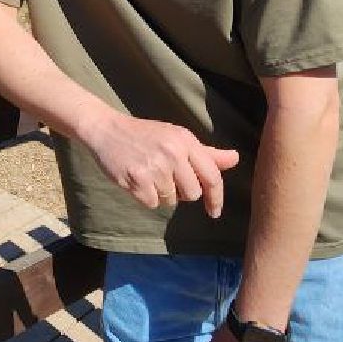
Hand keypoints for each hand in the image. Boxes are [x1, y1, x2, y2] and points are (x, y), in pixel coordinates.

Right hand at [76, 111, 239, 216]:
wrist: (107, 130)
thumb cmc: (146, 135)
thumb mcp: (177, 138)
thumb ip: (206, 153)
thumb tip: (235, 159)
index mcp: (185, 141)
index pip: (212, 176)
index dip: (216, 198)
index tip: (215, 212)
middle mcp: (173, 153)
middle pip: (192, 193)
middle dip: (182, 192)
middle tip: (167, 178)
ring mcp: (155, 166)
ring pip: (171, 200)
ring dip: (162, 193)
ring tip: (149, 174)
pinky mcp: (137, 179)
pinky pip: (153, 203)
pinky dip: (146, 196)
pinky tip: (138, 180)